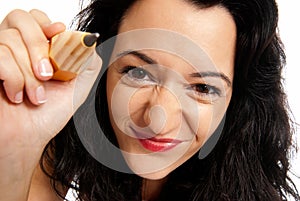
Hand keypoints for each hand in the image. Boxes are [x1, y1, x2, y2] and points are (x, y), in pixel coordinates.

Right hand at [0, 9, 101, 200]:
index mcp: (35, 49)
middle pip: (21, 18)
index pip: (36, 18)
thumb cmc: (48, 115)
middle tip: (48, 74)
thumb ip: (86, 62)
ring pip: (11, 41)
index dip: (47, 23)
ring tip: (36, 96)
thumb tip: (88, 41)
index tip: (59, 34)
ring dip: (30, 73)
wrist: (27, 139)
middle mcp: (14, 49)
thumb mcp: (77, 87)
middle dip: (39, 45)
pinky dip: (14, 78)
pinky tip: (16, 96)